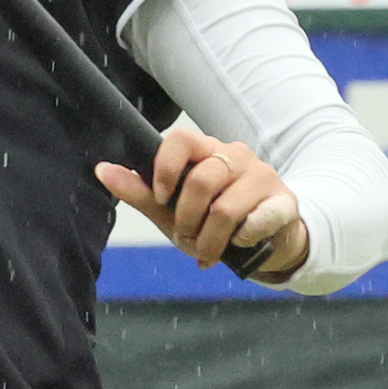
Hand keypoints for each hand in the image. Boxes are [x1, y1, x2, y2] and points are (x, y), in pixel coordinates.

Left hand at [97, 124, 307, 280]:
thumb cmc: (215, 221)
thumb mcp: (173, 210)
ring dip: (211, 239)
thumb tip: (103, 170)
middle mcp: (236, 156)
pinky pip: (258, 220)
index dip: (165, 168)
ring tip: (209, 250)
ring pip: (226, 207)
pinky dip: (243, 238)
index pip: (181, 139)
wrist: (267, 240)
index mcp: (207, 150)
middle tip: (186, 237)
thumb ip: (141, 191)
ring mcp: (263, 176)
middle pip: (202, 180)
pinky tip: (240, 244)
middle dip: (187, 219)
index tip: (161, 197)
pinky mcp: (284, 202)